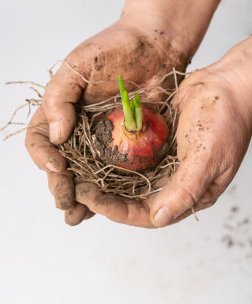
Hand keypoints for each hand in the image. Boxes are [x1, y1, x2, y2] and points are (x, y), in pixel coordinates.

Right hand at [25, 17, 186, 224]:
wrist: (157, 47)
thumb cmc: (115, 48)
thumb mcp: (78, 64)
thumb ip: (59, 97)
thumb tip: (56, 136)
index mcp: (60, 113)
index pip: (39, 140)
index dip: (43, 157)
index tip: (58, 166)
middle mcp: (78, 131)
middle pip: (60, 165)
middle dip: (60, 185)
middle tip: (65, 201)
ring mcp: (102, 142)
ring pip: (84, 175)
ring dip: (79, 198)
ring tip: (78, 215)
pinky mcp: (127, 148)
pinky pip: (113, 174)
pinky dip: (107, 192)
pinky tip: (104, 207)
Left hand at [75, 38, 251, 227]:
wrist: (228, 84)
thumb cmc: (227, 122)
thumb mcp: (209, 159)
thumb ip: (185, 190)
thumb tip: (159, 219)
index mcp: (187, 195)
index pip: (145, 214)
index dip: (115, 210)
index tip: (90, 199)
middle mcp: (171, 184)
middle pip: (130, 200)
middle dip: (103, 197)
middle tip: (75, 188)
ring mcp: (162, 164)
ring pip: (126, 179)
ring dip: (102, 179)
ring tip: (77, 174)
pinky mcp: (154, 145)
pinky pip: (129, 156)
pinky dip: (111, 156)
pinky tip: (91, 152)